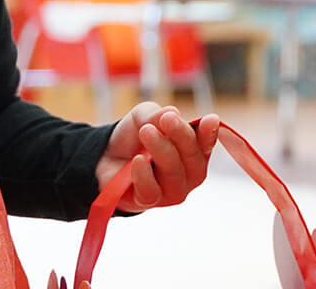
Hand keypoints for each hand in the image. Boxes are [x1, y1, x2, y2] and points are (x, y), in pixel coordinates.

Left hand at [96, 102, 219, 211]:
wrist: (105, 157)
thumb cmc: (134, 137)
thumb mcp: (143, 116)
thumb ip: (156, 114)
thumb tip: (172, 112)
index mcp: (194, 150)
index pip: (207, 144)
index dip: (210, 133)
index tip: (209, 120)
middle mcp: (188, 173)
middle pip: (193, 158)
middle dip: (182, 136)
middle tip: (167, 119)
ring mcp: (172, 190)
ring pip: (174, 174)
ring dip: (162, 150)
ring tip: (146, 131)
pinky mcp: (149, 202)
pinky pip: (152, 192)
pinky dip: (144, 175)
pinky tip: (138, 160)